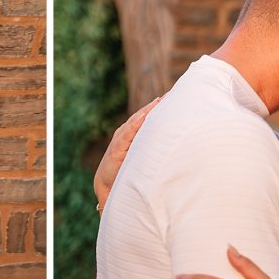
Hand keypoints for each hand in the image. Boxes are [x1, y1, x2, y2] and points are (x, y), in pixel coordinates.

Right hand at [93, 97, 161, 211]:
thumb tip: (172, 145)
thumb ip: (151, 148)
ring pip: (135, 121)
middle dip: (155, 106)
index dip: (158, 109)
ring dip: (146, 111)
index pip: (147, 118)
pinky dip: (135, 124)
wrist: (107, 183)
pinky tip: (143, 117)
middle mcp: (126, 133)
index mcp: (133, 134)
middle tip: (170, 95)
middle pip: (142, 116)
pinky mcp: (116, 148)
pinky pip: (127, 133)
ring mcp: (120, 139)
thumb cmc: (125, 171)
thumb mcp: (141, 157)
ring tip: (158, 102)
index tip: (172, 99)